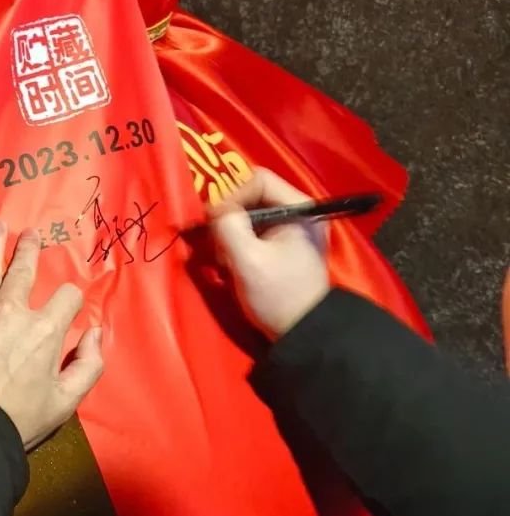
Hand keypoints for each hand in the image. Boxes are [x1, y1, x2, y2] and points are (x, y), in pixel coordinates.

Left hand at [0, 222, 104, 449]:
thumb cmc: (13, 420)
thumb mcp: (64, 404)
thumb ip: (87, 367)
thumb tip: (94, 334)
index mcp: (44, 332)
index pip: (67, 298)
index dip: (71, 298)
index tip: (67, 302)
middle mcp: (11, 311)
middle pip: (23, 271)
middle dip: (30, 250)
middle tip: (31, 234)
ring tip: (0, 226)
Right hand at [209, 168, 329, 338]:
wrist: (302, 335)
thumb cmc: (278, 296)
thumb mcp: (247, 260)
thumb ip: (228, 226)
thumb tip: (214, 210)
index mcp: (300, 209)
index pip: (258, 179)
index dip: (231, 195)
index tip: (214, 220)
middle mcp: (299, 213)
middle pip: (252, 195)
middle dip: (229, 217)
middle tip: (216, 240)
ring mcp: (291, 229)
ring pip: (248, 213)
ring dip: (230, 232)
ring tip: (225, 258)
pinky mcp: (282, 245)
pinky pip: (252, 230)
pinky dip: (237, 242)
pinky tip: (231, 263)